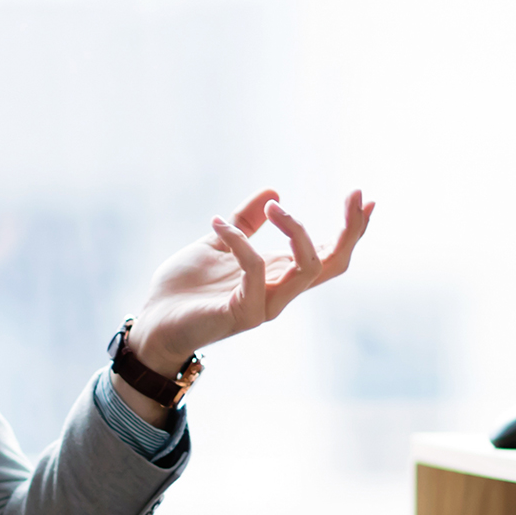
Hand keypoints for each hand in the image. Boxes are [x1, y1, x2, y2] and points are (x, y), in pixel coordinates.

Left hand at [124, 189, 374, 374]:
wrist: (152, 323)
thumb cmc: (185, 289)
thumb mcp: (217, 242)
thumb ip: (244, 222)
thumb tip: (273, 191)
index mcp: (278, 274)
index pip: (328, 254)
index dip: (351, 229)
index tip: (363, 197)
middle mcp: (279, 291)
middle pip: (333, 264)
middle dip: (350, 230)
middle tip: (354, 195)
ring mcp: (265, 305)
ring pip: (308, 269)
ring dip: (298, 231)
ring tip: (275, 207)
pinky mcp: (242, 313)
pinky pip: (255, 271)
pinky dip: (241, 243)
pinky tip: (216, 224)